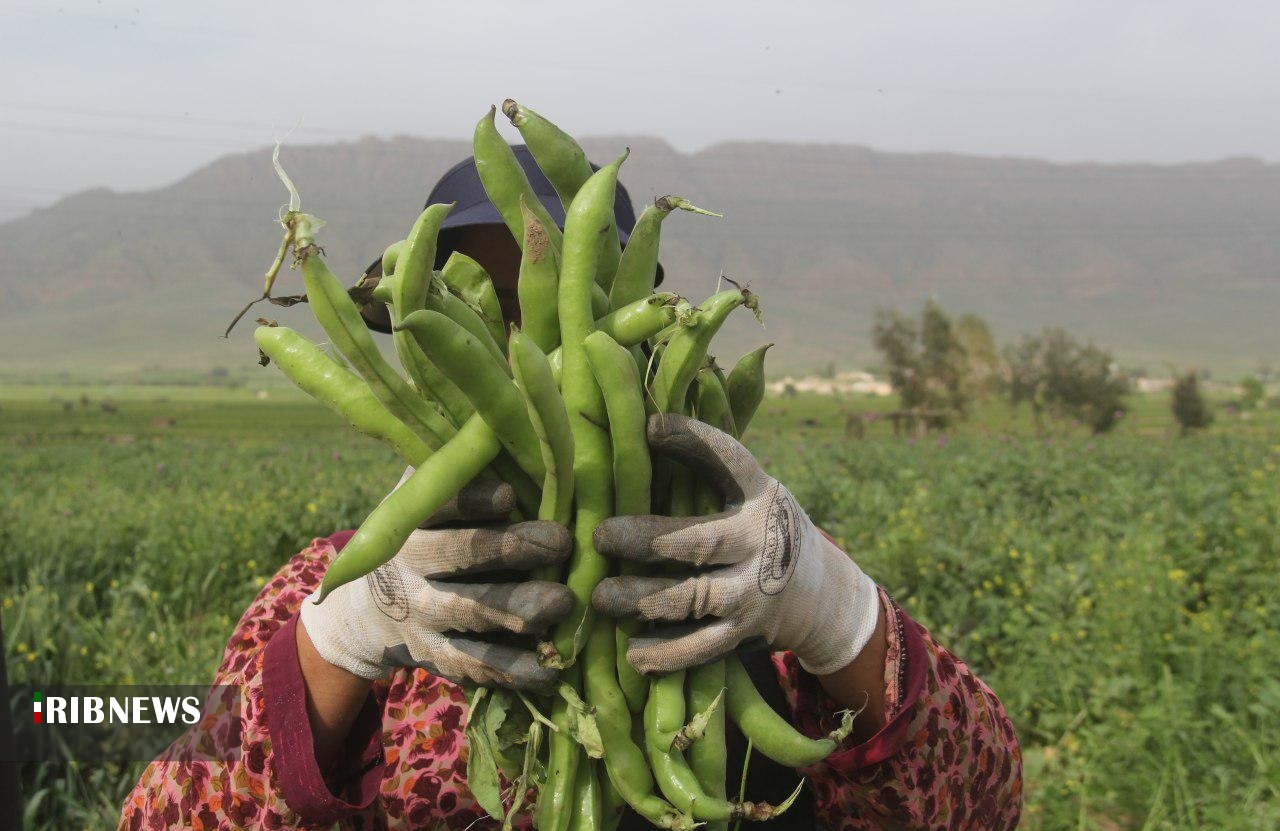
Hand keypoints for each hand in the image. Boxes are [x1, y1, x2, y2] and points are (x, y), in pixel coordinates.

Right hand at [301, 470, 572, 691]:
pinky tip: (550, 670)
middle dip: (509, 548)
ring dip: (517, 608)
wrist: (368, 610)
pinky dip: (511, 669)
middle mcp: (411, 563)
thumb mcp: (433, 489)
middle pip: (458, 554)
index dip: (475, 498)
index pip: (442, 501)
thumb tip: (516, 379)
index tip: (511, 493)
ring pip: (469, 610)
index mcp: (414, 514)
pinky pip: (475, 664)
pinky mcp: (438, 656)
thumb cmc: (430, 530)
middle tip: (560, 542)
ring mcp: (423, 613)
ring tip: (562, 603)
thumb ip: (467, 451)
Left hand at [590, 414, 878, 675]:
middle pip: (701, 540)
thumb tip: (638, 421)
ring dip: (644, 599)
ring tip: (601, 597)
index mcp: (760, 493)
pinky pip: (702, 648)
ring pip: (694, 599)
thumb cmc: (760, 529)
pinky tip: (632, 652)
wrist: (821, 595)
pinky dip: (666, 654)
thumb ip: (705, 467)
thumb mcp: (751, 491)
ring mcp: (754, 591)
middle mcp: (761, 541)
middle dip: (648, 539)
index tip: (648, 427)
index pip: (729, 459)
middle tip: (600, 536)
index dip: (691, 440)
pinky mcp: (745, 633)